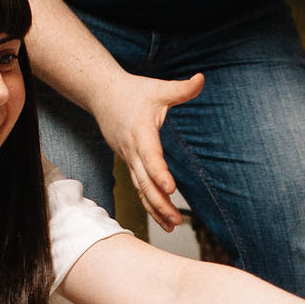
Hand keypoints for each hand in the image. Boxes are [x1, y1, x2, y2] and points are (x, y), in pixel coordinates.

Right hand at [93, 70, 205, 230]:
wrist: (102, 94)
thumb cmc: (134, 91)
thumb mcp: (159, 88)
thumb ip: (182, 88)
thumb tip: (202, 78)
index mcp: (141, 131)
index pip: (150, 156)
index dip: (159, 172)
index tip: (170, 188)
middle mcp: (132, 149)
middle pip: (144, 180)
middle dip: (159, 202)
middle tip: (176, 219)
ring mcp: (128, 158)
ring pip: (140, 188)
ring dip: (155, 208)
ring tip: (172, 225)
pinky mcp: (128, 163)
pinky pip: (139, 187)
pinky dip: (150, 204)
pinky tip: (163, 219)